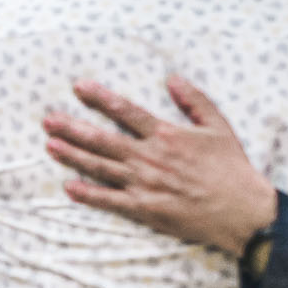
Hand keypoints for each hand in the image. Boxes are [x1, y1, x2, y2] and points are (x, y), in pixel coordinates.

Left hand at [44, 76, 277, 255]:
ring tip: (50, 146)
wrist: (239, 210)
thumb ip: (194, 100)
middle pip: (102, 139)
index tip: (78, 88)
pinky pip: (109, 200)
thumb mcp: (218, 126)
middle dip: (72, 128)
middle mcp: (149, 157)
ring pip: (100, 167)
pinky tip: (68, 187)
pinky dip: (88, 194)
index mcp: (165, 134)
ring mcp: (143, 184)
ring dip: (73, 156)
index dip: (99, 98)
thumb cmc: (231, 168)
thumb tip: (173, 78)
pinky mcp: (144, 208)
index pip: (124, 110)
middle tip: (48, 120)